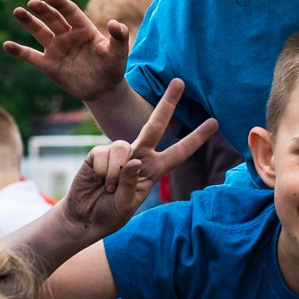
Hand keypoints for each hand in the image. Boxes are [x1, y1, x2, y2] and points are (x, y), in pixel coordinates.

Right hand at [3, 0, 131, 102]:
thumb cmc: (112, 68)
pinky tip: (7, 45)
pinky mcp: (48, 65)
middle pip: (53, 19)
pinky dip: (19, 51)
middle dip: (43, 10)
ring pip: (39, 32)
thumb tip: (115, 23)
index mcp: (83, 28)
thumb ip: (119, 37)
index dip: (61, 4)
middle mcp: (67, 35)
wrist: (103, 90)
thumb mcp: (118, 53)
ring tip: (18, 11)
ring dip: (29, 22)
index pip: (70, 12)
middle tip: (33, 3)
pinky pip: (31, 56)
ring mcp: (56, 49)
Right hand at [57, 78, 216, 238]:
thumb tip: (132, 160)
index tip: (214, 122)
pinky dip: (103, 172)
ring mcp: (119, 153)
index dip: (196, 138)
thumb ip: (131, 184)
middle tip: (180, 81)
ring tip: (108, 188)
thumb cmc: (110, 213)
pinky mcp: (99, 153)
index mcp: (154, 170)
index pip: (179, 152)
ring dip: (115, 173)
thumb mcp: (127, 205)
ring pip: (123, 147)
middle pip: (155, 125)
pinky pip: (105, 155)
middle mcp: (139, 156)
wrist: (84, 217)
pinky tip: (98, 181)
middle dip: (167, 103)